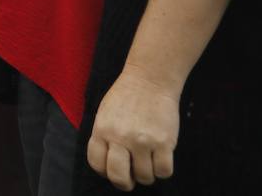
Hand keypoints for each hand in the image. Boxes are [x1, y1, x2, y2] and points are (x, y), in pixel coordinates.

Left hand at [86, 68, 179, 190]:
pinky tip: (161, 157)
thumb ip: (104, 137)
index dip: (105, 172)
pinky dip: (163, 170)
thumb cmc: (126, 96)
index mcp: (102, 130)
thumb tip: (109, 165)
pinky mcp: (164, 142)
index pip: (97, 164)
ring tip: (148, 160)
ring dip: (147, 174)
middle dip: (125, 182)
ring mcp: (142, 140)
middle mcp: (120, 137)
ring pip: (145, 177)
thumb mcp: (105, 114)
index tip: (113, 168)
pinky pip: (164, 171)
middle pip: (118, 177)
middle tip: (131, 176)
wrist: (150, 79)